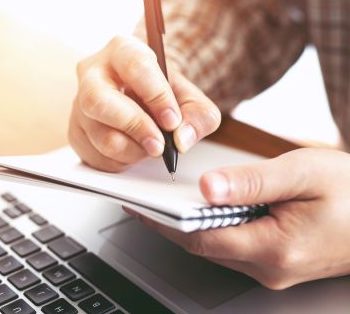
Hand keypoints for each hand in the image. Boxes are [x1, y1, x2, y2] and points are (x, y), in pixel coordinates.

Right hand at [69, 35, 219, 171]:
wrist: (141, 99)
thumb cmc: (162, 93)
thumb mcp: (190, 98)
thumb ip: (198, 115)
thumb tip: (181, 138)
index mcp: (122, 50)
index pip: (135, 66)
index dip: (156, 96)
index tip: (172, 120)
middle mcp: (93, 72)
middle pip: (99, 100)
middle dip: (134, 127)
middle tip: (159, 145)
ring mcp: (79, 103)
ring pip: (101, 135)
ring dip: (133, 150)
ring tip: (150, 145)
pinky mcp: (75, 130)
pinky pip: (96, 155)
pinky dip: (122, 160)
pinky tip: (133, 148)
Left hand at [125, 148, 349, 289]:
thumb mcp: (302, 173)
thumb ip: (252, 182)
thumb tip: (207, 188)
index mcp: (274, 248)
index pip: (199, 239)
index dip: (163, 223)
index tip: (138, 205)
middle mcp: (270, 268)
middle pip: (203, 246)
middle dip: (171, 223)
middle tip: (144, 198)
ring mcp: (274, 269)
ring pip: (217, 247)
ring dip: (190, 225)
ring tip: (164, 199)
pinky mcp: (277, 262)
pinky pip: (233, 246)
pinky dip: (212, 227)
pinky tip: (203, 207)